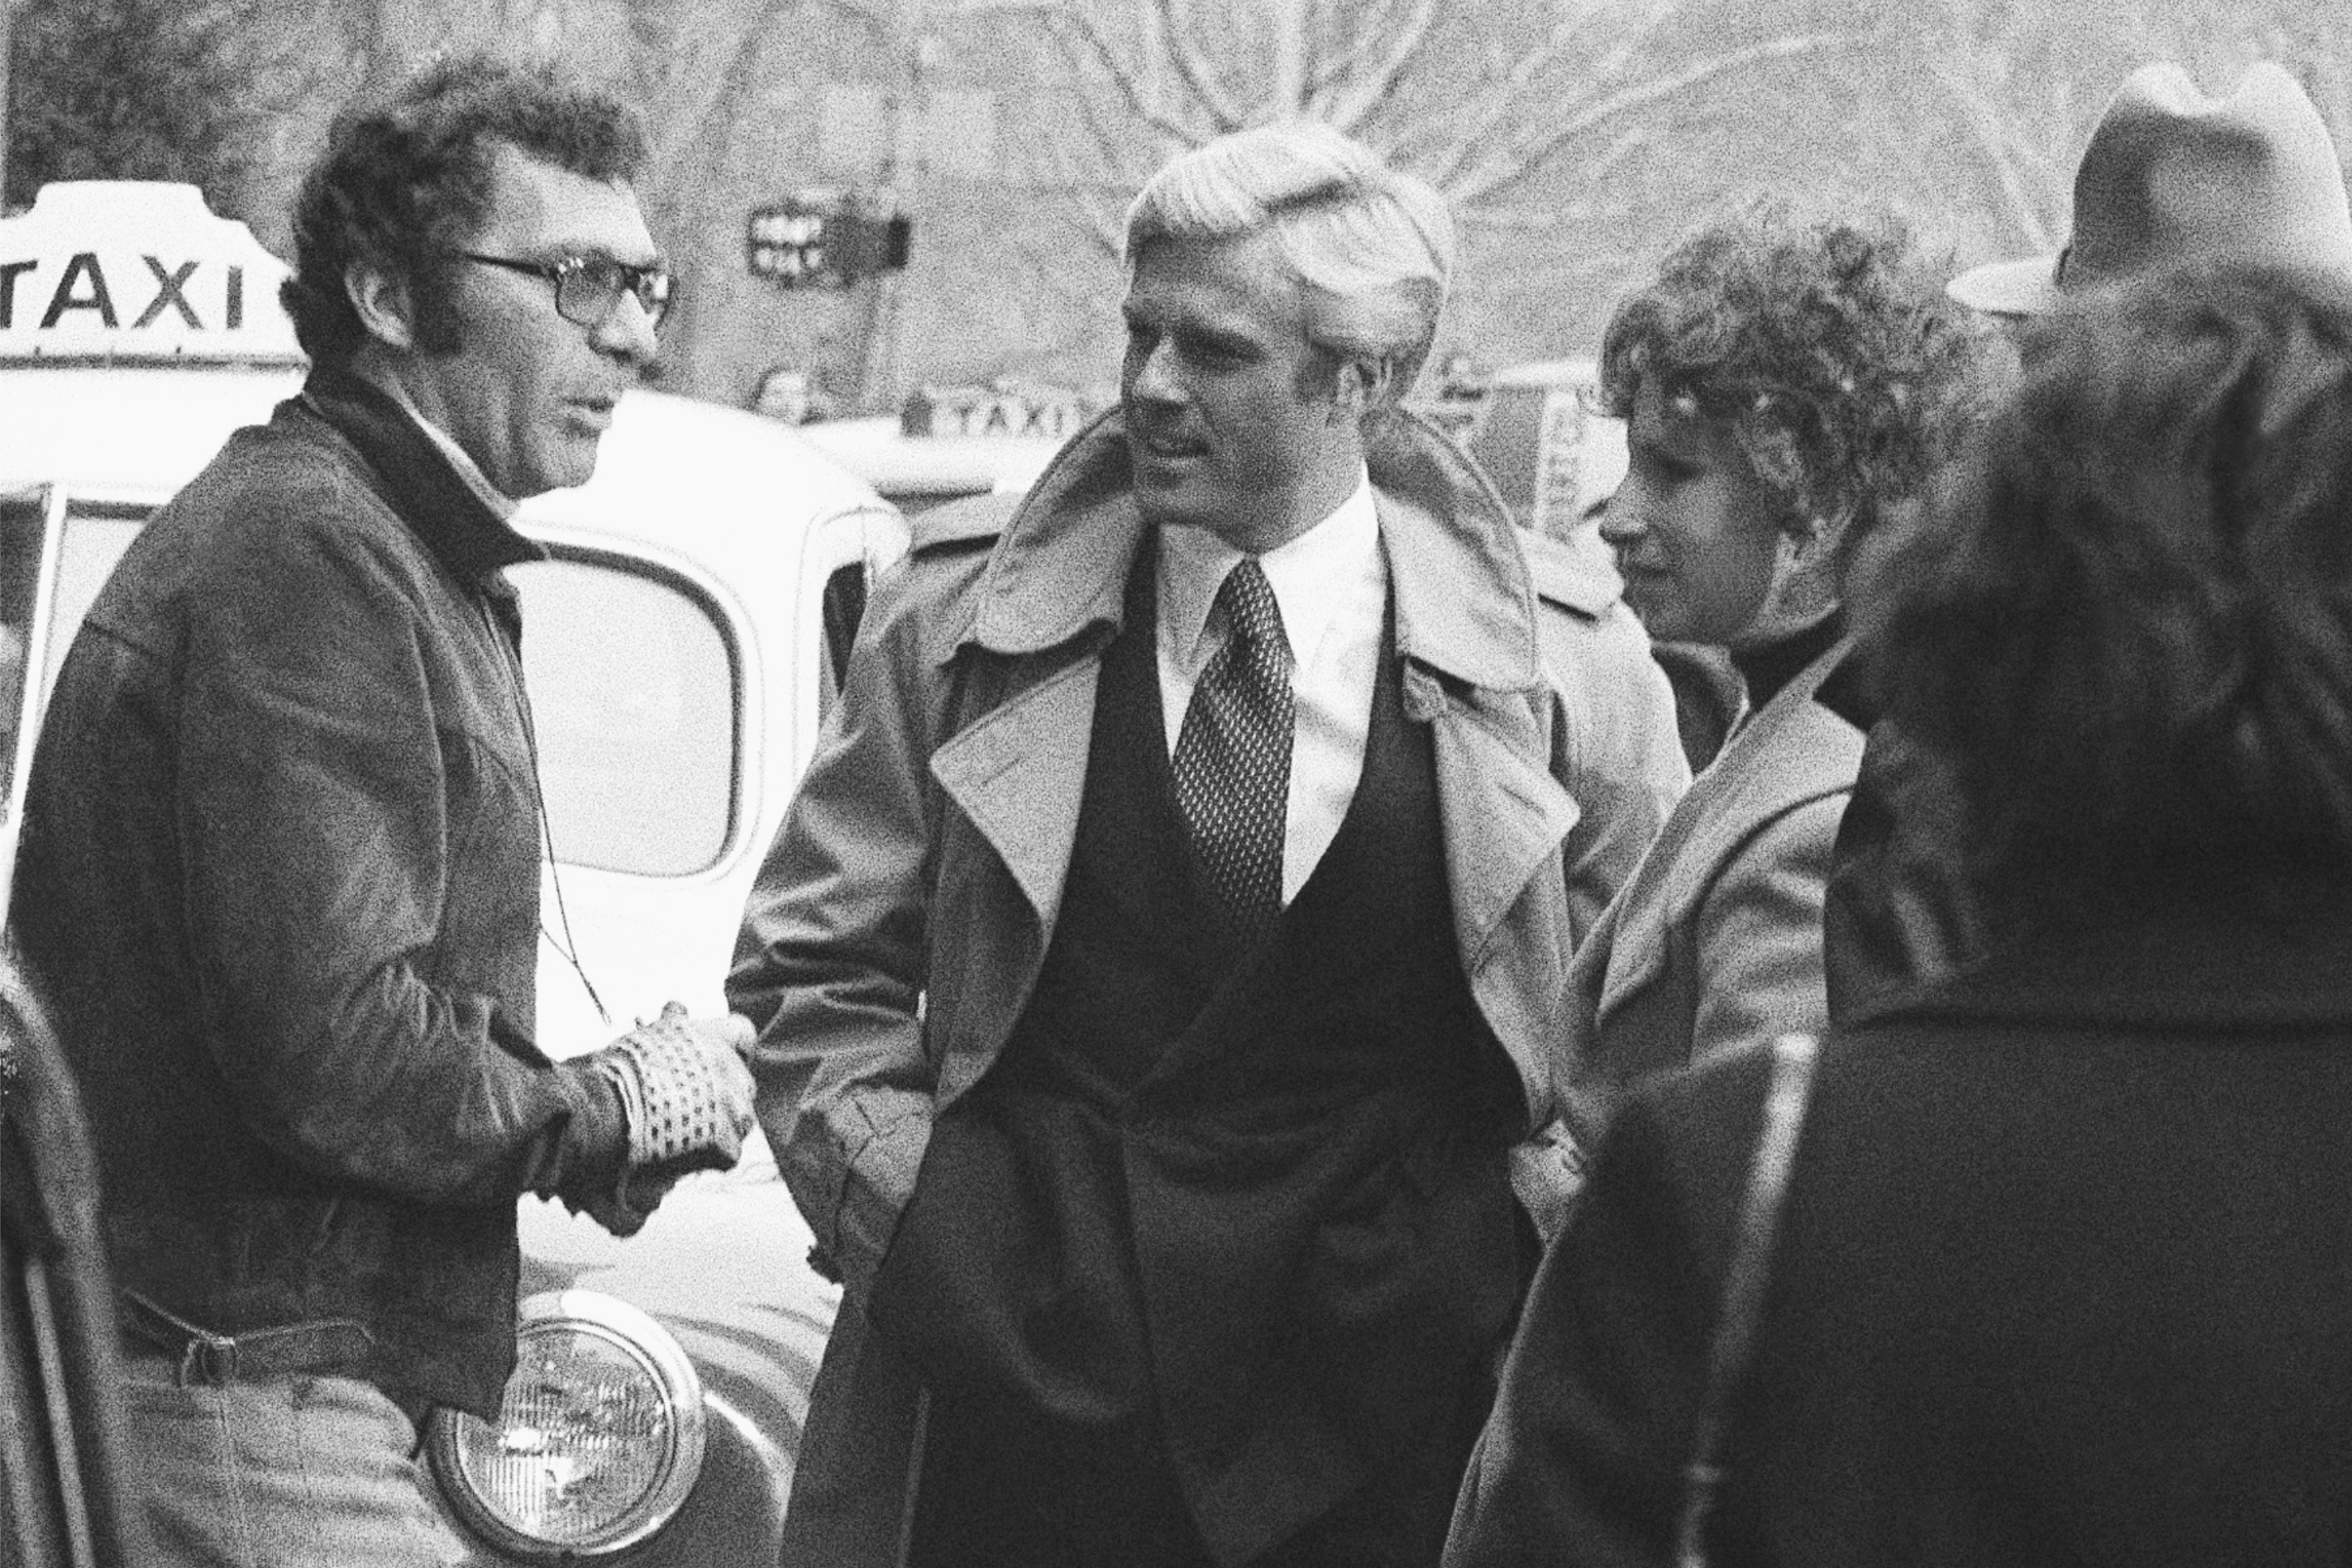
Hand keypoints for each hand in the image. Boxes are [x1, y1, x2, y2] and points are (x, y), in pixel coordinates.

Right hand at [600, 1003, 759, 1177]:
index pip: (743, 1033)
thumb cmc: (618, 1072)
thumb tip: (678, 1007)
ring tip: (681, 1134)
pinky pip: (729, 1151)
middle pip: (743, 1081)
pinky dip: (708, 1156)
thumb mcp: (646, 1038)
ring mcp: (733, 1106)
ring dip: (719, 1126)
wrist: (607, 1112)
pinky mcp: (728, 1142)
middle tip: (689, 1106)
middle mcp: (730, 1068)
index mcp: (713, 1036)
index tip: (714, 1061)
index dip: (732, 1047)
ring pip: (741, 1118)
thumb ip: (671, 1025)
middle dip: (724, 1094)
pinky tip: (681, 1155)